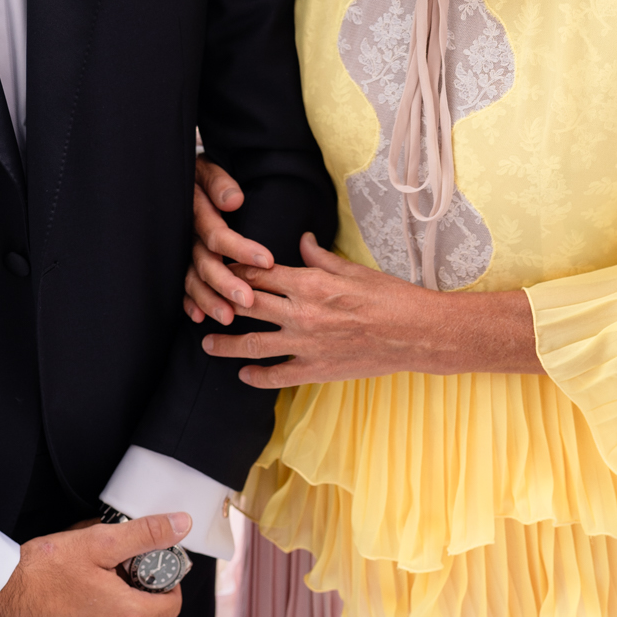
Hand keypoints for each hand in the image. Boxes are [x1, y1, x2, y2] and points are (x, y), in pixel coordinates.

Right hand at [0, 512, 189, 616]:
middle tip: (130, 587)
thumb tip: (182, 524)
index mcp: (128, 614)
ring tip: (114, 612)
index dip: (168, 587)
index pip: (172, 607)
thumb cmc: (43, 569)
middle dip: (151, 609)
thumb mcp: (96, 541)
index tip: (153, 575)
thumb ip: (144, 534)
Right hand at [184, 157, 274, 324]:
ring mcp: (181, 251)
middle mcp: (187, 235)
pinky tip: (198, 318)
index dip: (240, 249)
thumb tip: (233, 201)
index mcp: (195, 211)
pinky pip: (181, 286)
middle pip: (204, 263)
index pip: (216, 234)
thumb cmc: (203, 176)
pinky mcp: (178, 263)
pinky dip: (189, 302)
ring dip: (208, 300)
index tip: (267, 261)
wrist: (173, 178)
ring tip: (228, 318)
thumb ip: (219, 184)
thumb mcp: (209, 170)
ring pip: (192, 279)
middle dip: (225, 283)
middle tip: (247, 301)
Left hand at [200, 233, 540, 384]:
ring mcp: (306, 345)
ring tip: (207, 342)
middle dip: (221, 302)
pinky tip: (243, 374)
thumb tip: (301, 241)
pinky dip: (257, 375)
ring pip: (254, 344)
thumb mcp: (352, 269)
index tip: (220, 265)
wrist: (415, 333)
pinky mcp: (316, 370)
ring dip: (227, 343)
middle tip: (200, 300)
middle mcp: (301, 314)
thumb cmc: (388, 296)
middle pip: (249, 305)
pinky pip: (278, 375)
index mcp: (310, 283)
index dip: (237, 268)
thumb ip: (320, 257)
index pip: (260, 272)